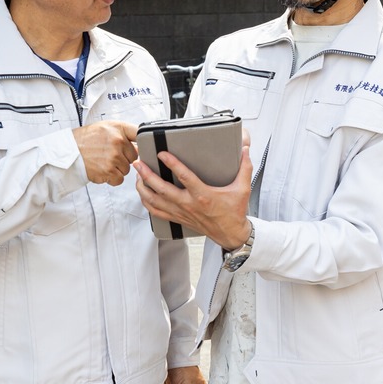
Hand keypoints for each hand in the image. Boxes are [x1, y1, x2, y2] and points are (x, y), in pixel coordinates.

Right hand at [71, 120, 138, 185]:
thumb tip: (139, 144)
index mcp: (118, 128)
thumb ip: (123, 133)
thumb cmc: (86, 140)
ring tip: (104, 161)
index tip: (141, 145)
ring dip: (117, 169)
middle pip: (134, 156)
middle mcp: (117, 141)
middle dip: (124, 158)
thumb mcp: (105, 127)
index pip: (140, 133)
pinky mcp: (109, 171)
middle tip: (110, 155)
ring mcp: (114, 157)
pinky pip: (120, 179)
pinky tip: (102, 170)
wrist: (69, 151)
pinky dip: (112, 178)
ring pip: (127, 169)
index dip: (142, 141)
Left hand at [134, 144, 252, 249]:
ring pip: (155, 201)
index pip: (184, 177)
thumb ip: (244, 167)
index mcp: (203, 195)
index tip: (162, 153)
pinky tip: (142, 194)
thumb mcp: (242, 189)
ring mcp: (181, 212)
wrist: (230, 234)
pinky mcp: (178, 218)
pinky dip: (147, 202)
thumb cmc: (234, 212)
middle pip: (162, 189)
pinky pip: (157, 212)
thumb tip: (246, 149)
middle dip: (147, 175)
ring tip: (137, 176)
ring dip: (143, 188)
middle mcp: (189, 204)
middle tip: (139, 163)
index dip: (172, 164)